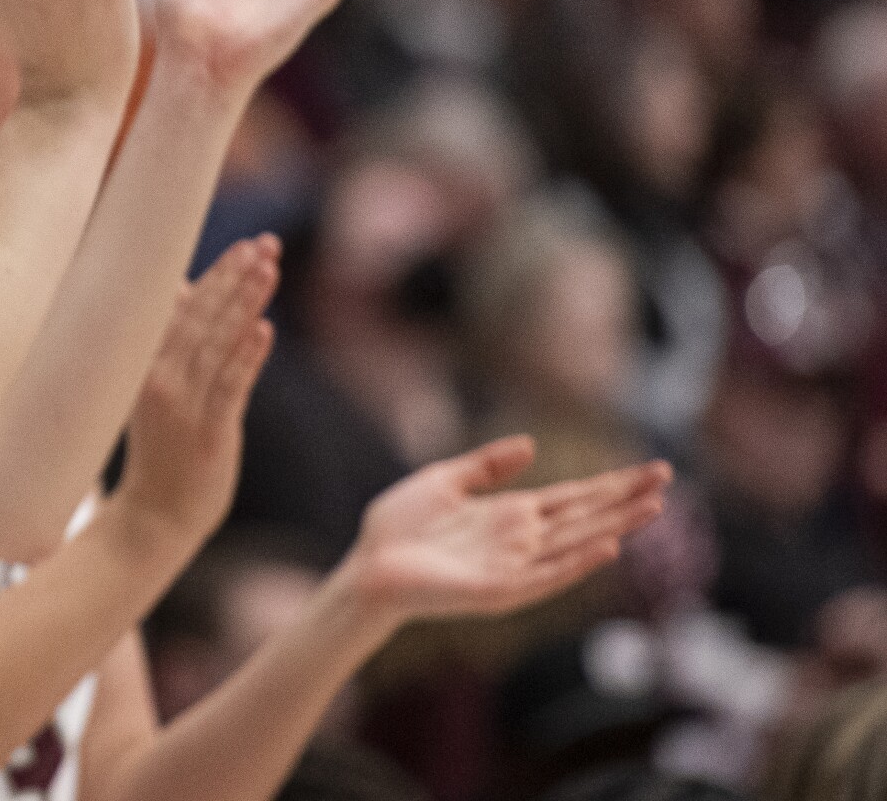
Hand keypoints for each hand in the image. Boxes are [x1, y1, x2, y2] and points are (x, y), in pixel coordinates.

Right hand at [112, 236, 278, 542]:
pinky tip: (263, 329)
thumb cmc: (160, 449)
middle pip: (200, 318)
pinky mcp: (208, 434)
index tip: (244, 246)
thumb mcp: (155, 388)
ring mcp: (184, 407)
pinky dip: (246, 357)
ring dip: (244, 305)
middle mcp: (160, 380)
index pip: (180, 309)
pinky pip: (229, 388)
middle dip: (233, 279)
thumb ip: (172, 339)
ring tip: (268, 270)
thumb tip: (179, 287)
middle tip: (262, 245)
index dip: (216, 277)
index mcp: (144, 366)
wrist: (152, 519)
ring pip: (217, 345)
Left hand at [339, 436, 670, 626]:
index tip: (650, 470)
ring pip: (576, 544)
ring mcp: (514, 567)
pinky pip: (545, 577)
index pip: (573, 497)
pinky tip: (606, 548)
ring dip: (615, 527)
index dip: (610, 483)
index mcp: (511, 515)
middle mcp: (521, 541)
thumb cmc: (399, 526)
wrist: (368, 565)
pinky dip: (576, 563)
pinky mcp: (498, 590)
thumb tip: (532, 444)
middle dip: (625, 499)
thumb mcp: (444, 480)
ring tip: (652, 507)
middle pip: (585, 516)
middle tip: (667, 479)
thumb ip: (487, 465)